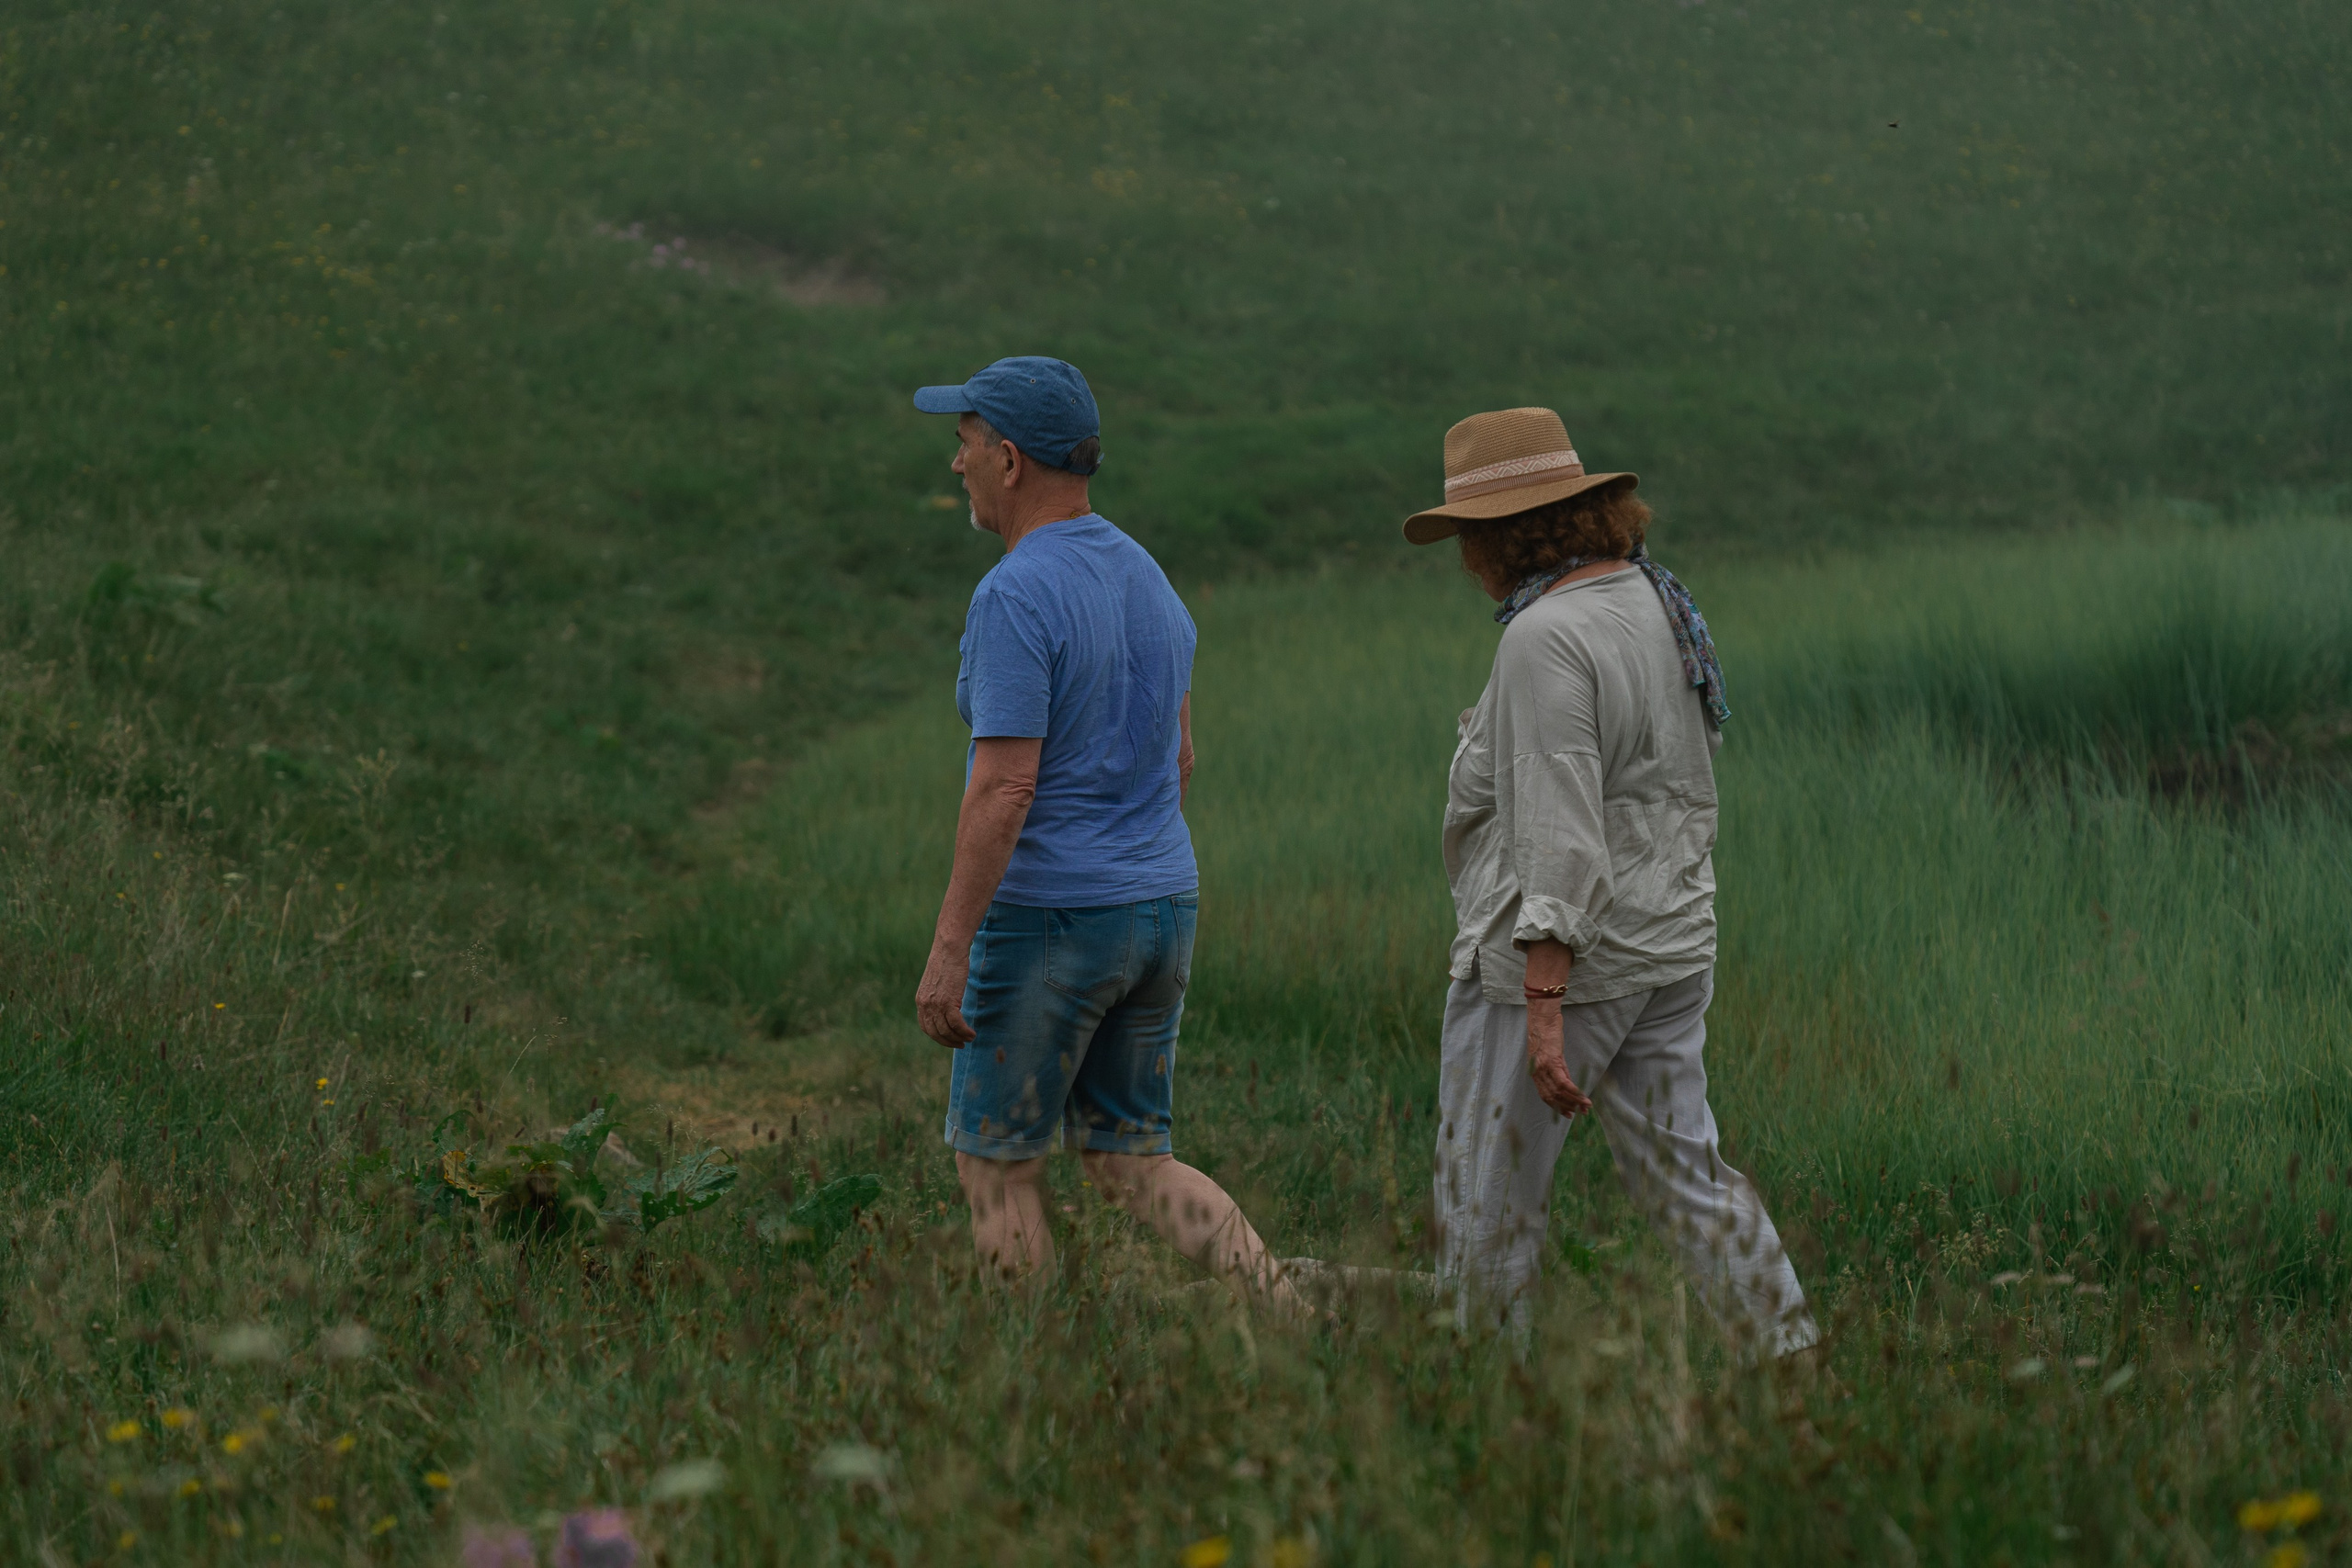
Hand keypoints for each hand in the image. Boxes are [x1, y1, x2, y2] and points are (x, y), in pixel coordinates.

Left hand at [916, 945, 975, 1047]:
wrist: (949, 949)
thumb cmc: (947, 961)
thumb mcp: (937, 982)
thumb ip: (937, 995)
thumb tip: (946, 1005)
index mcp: (921, 1001)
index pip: (925, 1027)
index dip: (937, 1037)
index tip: (948, 1039)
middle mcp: (925, 1005)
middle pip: (935, 1033)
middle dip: (948, 1042)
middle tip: (960, 1044)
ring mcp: (935, 1004)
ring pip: (946, 1030)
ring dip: (959, 1038)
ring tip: (970, 1038)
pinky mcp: (948, 1002)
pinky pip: (956, 1024)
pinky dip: (965, 1032)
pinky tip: (972, 1033)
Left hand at [1525, 1002, 1591, 1117]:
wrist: (1543, 1020)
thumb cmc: (1547, 1036)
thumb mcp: (1552, 1057)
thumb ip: (1559, 1072)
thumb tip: (1570, 1087)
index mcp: (1535, 1074)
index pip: (1546, 1097)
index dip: (1557, 1107)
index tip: (1568, 1114)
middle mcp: (1537, 1073)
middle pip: (1552, 1097)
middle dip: (1568, 1107)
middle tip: (1582, 1112)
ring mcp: (1543, 1068)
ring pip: (1559, 1092)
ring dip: (1574, 1101)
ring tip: (1586, 1106)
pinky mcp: (1551, 1062)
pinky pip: (1563, 1082)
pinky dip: (1574, 1091)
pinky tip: (1582, 1096)